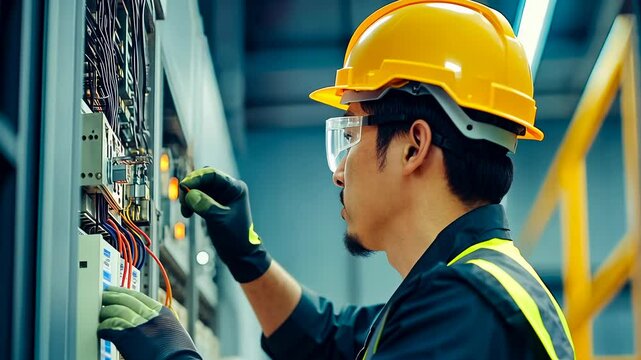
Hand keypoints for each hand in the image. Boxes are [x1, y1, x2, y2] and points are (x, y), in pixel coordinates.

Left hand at [98, 286, 201, 359]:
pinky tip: (101, 330)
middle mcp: (149, 316)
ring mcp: (137, 326)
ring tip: (101, 313)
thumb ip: (161, 325)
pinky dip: (103, 328)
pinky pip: (110, 328)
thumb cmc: (180, 354)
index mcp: (162, 313)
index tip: (118, 291)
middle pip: (126, 300)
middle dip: (113, 296)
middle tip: (105, 296)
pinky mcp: (126, 339)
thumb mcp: (174, 333)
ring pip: (116, 312)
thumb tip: (153, 328)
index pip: (139, 297)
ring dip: (106, 312)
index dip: (125, 292)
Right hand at [179, 167, 271, 282]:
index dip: (197, 178)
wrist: (240, 254)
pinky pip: (197, 198)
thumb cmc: (236, 237)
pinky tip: (187, 213)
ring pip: (198, 188)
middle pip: (204, 179)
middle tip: (183, 200)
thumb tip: (190, 194)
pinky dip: (190, 203)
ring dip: (188, 196)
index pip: (213, 175)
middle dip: (191, 187)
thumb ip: (206, 206)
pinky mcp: (212, 205)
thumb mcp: (220, 220)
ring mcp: (220, 197)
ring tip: (186, 210)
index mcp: (235, 188)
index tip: (184, 186)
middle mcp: (228, 190)